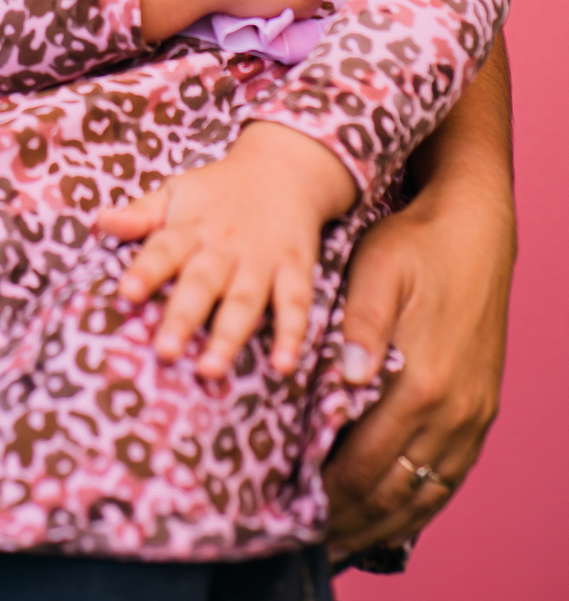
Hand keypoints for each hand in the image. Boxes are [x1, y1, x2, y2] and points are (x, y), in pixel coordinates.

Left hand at [96, 122, 355, 377]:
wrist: (281, 168)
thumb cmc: (217, 191)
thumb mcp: (177, 191)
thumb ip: (142, 213)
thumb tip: (100, 221)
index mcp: (190, 227)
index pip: (163, 248)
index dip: (145, 270)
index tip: (126, 293)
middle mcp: (224, 246)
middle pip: (202, 282)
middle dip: (183, 316)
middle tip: (164, 351)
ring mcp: (261, 260)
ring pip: (244, 300)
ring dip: (228, 335)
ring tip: (210, 370)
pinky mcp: (294, 270)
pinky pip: (295, 304)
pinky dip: (292, 335)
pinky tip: (284, 366)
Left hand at [323, 180, 515, 558]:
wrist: (475, 233)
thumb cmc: (414, 245)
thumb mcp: (378, 269)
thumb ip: (361, 325)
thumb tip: (347, 378)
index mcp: (421, 382)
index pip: (365, 462)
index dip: (327, 491)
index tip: (291, 506)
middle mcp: (452, 411)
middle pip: (393, 491)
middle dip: (348, 518)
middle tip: (306, 535)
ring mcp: (472, 416)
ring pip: (424, 495)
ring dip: (382, 523)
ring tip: (340, 539)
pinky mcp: (481, 412)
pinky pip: (450, 478)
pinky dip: (418, 506)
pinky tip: (392, 516)